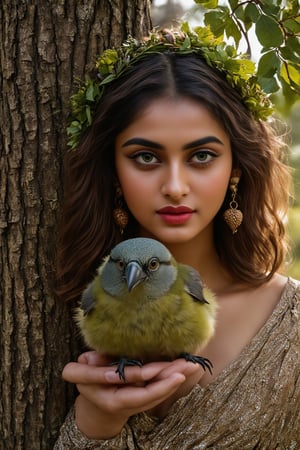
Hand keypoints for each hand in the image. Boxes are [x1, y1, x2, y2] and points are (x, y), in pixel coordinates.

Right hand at [62, 351, 204, 438]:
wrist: (95, 403)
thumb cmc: (87, 381)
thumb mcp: (82, 373)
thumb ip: (89, 366)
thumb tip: (90, 358)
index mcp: (112, 400)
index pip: (133, 390)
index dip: (147, 378)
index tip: (160, 369)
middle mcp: (126, 405)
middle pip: (152, 393)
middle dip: (170, 379)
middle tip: (186, 366)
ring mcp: (137, 404)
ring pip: (160, 393)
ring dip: (175, 378)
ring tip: (191, 365)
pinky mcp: (145, 398)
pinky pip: (160, 390)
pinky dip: (172, 379)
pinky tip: (184, 369)